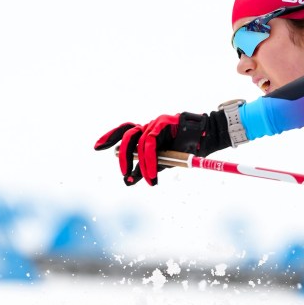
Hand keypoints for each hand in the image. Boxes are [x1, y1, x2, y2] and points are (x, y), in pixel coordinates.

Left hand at [94, 111, 230, 185]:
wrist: (206, 138)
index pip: (124, 131)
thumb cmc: (186, 149)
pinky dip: (149, 159)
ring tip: (147, 179)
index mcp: (147, 133)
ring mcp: (155, 123)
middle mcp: (148, 126)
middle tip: (125, 174)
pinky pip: (150, 142)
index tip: (97, 147)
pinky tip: (152, 172)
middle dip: (124, 157)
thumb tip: (127, 181)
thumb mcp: (162, 161)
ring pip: (138, 141)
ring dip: (140, 162)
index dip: (109, 137)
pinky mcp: (162, 123)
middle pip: (127, 136)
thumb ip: (145, 168)